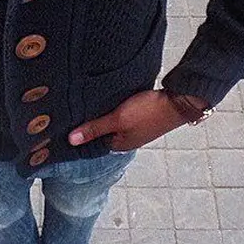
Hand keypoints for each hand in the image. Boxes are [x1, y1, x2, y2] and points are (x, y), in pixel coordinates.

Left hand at [68, 89, 188, 150]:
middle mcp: (127, 138)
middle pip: (103, 131)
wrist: (178, 101)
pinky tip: (107, 99)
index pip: (94, 142)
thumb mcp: (118, 120)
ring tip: (86, 102)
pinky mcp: (141, 115)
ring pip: (112, 122)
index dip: (81, 132)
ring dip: (103, 114)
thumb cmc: (149, 112)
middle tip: (73, 109)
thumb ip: (95, 128)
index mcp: (120, 144)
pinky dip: (113, 108)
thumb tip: (71, 140)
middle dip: (91, 122)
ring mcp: (135, 127)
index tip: (66, 123)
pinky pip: (121, 114)